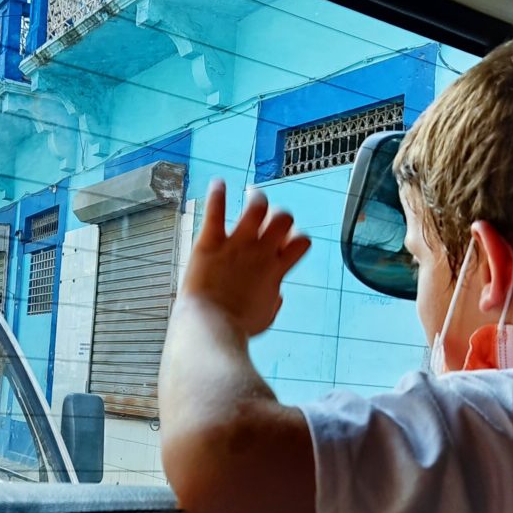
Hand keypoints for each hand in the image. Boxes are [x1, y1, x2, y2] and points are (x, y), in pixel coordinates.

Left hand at [180, 179, 310, 335]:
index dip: (296, 238)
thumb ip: (274, 299)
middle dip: (279, 216)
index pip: (302, 241)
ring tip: (250, 198)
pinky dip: (218, 193)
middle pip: (284, 218)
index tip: (284, 244)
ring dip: (257, 199)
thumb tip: (276, 293)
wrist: (211, 328)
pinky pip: (216, 209)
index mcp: (276, 270)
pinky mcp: (210, 241)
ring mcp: (237, 244)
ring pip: (258, 206)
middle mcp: (261, 252)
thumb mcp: (265, 318)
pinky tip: (218, 184)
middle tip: (266, 220)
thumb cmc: (237, 329)